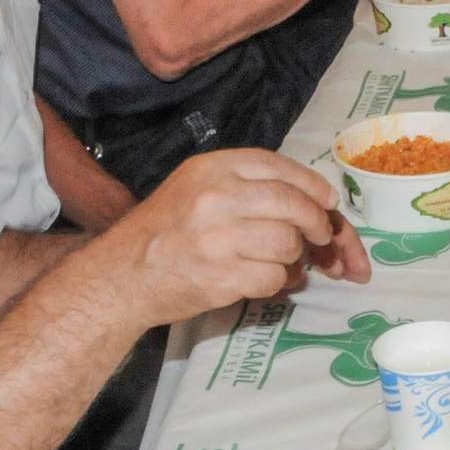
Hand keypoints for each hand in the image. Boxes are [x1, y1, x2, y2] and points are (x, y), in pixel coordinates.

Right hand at [103, 149, 359, 328]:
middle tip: (321, 239)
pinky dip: (279, 282)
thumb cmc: (164, 231)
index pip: (279, 167)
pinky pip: (274, 277)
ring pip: (288, 242)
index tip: (328, 201)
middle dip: (318, 224)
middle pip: (293, 205)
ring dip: (295, 257)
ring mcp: (218, 238)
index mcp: (213, 168)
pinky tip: (268, 281)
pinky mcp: (221, 276)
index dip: (312, 185)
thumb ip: (247, 186)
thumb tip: (315, 201)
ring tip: (283, 262)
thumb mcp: (197, 187)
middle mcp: (216, 197)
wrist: (121, 277)